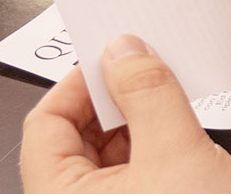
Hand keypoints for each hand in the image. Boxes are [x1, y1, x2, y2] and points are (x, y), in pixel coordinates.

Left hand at [19, 34, 230, 193]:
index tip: (117, 55)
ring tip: (175, 99)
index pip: (45, 126)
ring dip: (139, 124)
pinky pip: (134, 179)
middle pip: (74, 143)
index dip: (79, 84)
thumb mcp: (177, 152)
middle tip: (152, 69)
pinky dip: (155, 150)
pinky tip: (185, 133)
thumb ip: (149, 93)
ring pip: (107, 162)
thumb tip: (124, 51)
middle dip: (114, 102)